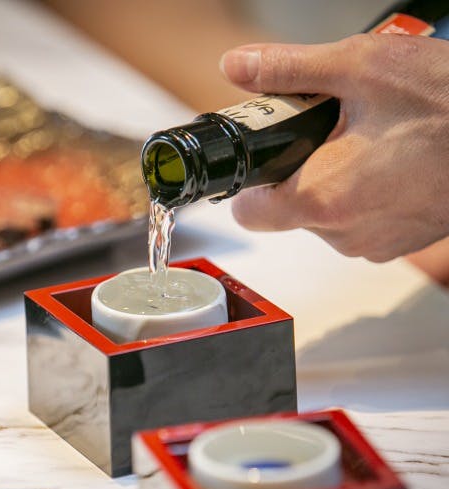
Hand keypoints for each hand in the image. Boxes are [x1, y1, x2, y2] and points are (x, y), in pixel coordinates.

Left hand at [220, 34, 448, 261]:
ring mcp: (371, 243)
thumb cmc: (448, 105)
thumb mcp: (360, 67)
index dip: (249, 184)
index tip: (263, 158)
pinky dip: (361, 195)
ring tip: (364, 143)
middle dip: (297, 170)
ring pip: (323, 216)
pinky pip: (356, 223)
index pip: (249, 214)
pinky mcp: (395, 243)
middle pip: (287, 209)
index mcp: (321, 197)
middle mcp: (342, 233)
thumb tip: (238, 67)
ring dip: (330, 181)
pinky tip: (385, 162)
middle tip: (324, 133)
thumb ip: (288, 69)